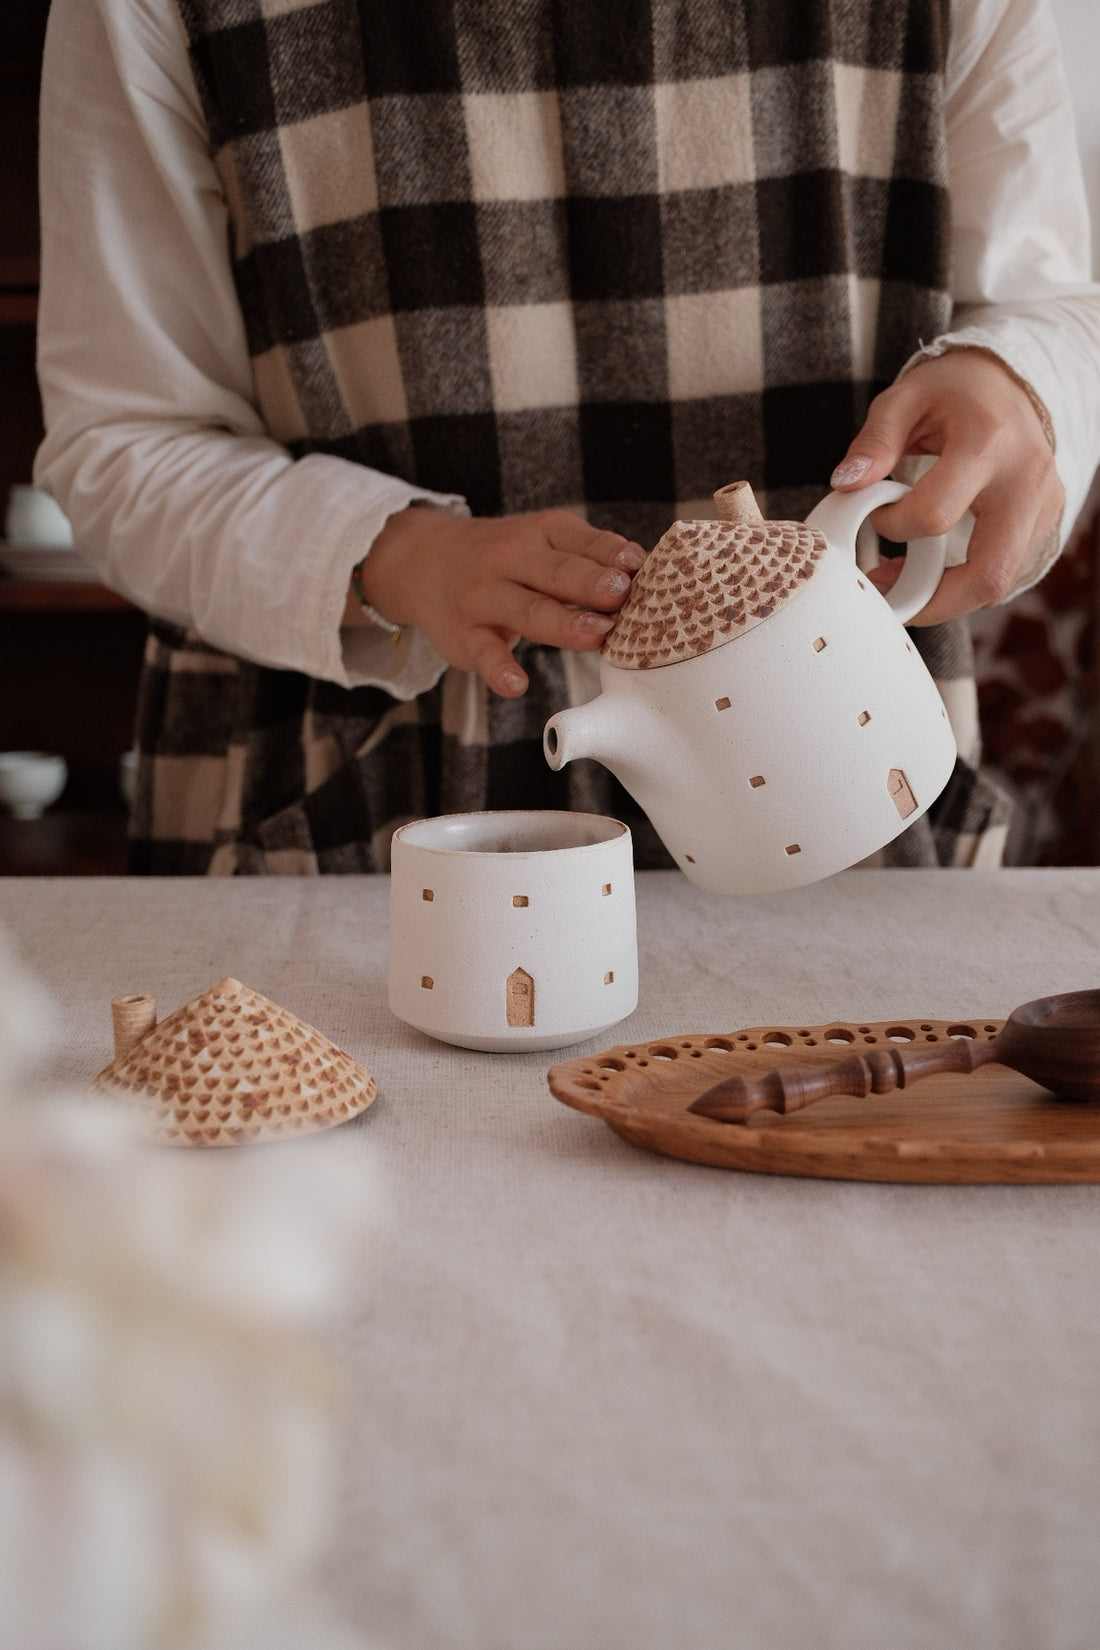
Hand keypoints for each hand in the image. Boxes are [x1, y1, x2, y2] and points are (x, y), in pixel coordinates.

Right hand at [347, 507, 645, 696]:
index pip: (579, 540)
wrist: (421, 560)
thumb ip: (589, 555)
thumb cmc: (503, 557)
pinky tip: (516, 683)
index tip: (639, 567)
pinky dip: (498, 669)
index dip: (610, 554)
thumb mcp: (542, 541)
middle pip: (555, 572)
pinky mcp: (465, 635)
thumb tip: (644, 571)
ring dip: (563, 622)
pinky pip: (483, 652)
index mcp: (539, 533)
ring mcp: (485, 597)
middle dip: (590, 583)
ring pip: (526, 609)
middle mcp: (510, 560)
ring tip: (598, 635)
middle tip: (623, 595)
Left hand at [829, 349, 1063, 623]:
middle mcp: (1026, 480)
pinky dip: (965, 584)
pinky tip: (932, 568)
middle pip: (989, 574)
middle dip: (933, 602)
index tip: (876, 514)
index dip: (893, 526)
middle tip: (890, 599)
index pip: (935, 514)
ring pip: (1001, 583)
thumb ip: (874, 441)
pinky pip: (1006, 571)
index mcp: (987, 443)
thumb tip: (845, 484)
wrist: (1008, 384)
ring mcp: (1044, 505)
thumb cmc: (952, 391)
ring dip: (948, 598)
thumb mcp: (905, 398)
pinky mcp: (1045, 522)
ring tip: (906, 581)